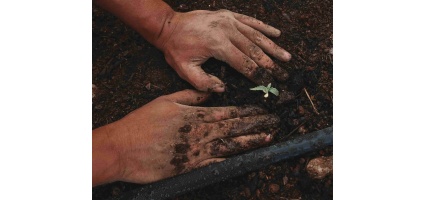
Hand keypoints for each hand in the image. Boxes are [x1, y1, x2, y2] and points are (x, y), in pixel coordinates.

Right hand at [92, 90, 278, 184]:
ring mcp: (196, 151)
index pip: (228, 113)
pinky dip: (230, 161)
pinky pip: (215, 164)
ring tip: (267, 138)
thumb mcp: (166, 101)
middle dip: (256, 125)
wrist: (123, 148)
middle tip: (274, 123)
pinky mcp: (189, 167)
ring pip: (229, 146)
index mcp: (195, 116)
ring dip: (250, 142)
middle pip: (234, 128)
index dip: (248, 111)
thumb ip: (191, 96)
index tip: (263, 110)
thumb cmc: (142, 123)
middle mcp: (199, 133)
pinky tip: (244, 159)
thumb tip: (211, 93)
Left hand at [158, 9, 291, 91]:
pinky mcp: (228, 15)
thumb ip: (203, 83)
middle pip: (255, 50)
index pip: (244, 63)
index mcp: (217, 45)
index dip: (258, 75)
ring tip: (287, 57)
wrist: (169, 26)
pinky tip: (277, 33)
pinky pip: (250, 21)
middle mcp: (227, 30)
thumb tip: (223, 89)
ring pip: (256, 35)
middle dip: (271, 64)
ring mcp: (229, 20)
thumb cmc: (176, 49)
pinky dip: (264, 27)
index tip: (270, 84)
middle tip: (284, 75)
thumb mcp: (184, 70)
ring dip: (273, 47)